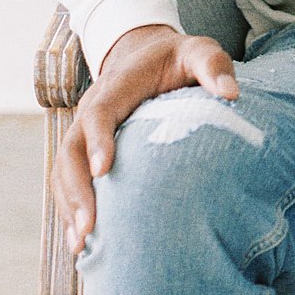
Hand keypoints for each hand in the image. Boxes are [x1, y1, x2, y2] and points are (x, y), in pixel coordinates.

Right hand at [51, 24, 238, 254]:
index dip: (98, 141)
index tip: (102, 170)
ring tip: (81, 244)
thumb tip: (232, 94)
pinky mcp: (85, 147)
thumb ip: (213, 66)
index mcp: (118, 85)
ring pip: (63, 169)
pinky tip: (83, 240)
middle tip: (90, 227)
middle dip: (77, 189)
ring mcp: (84, 130)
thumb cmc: (178, 57)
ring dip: (69, 205)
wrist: (146, 53)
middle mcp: (92, 108)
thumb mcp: (199, 50)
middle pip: (70, 149)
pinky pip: (68, 178)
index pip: (100, 113)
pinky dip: (71, 207)